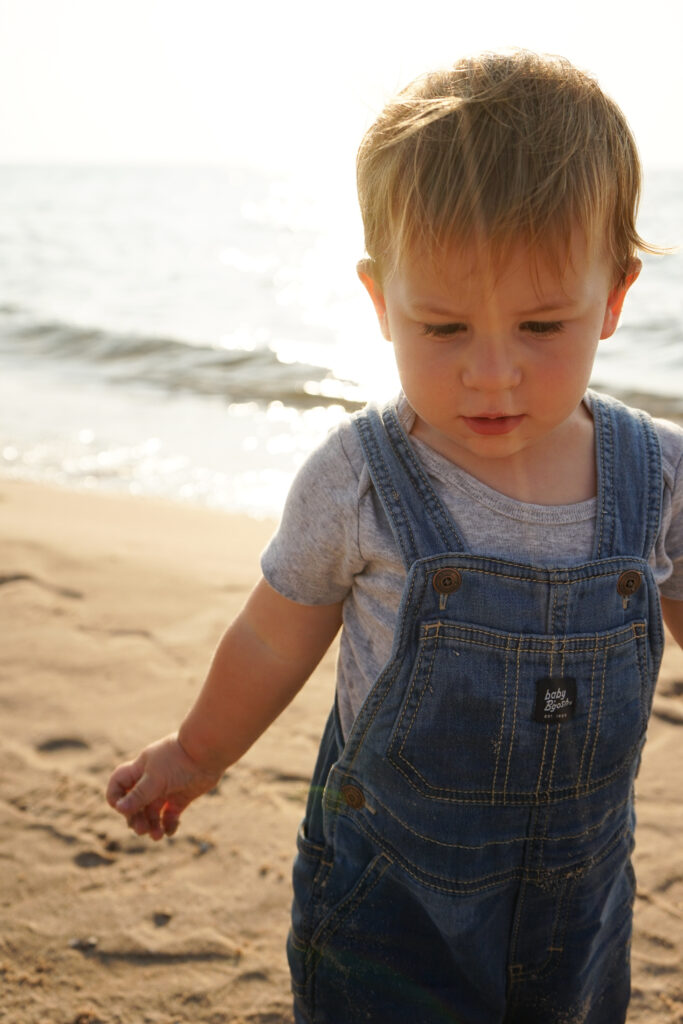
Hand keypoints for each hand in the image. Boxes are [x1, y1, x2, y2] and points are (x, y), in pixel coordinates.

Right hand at [106, 734, 222, 840]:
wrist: (208, 753)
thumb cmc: (178, 760)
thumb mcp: (155, 778)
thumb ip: (138, 795)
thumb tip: (119, 809)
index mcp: (139, 770)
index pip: (119, 784)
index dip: (116, 798)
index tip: (122, 808)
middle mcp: (151, 780)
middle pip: (135, 804)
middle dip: (136, 819)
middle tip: (142, 830)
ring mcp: (167, 789)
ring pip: (152, 812)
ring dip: (151, 826)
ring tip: (157, 836)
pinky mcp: (182, 796)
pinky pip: (170, 815)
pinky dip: (168, 825)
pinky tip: (169, 831)